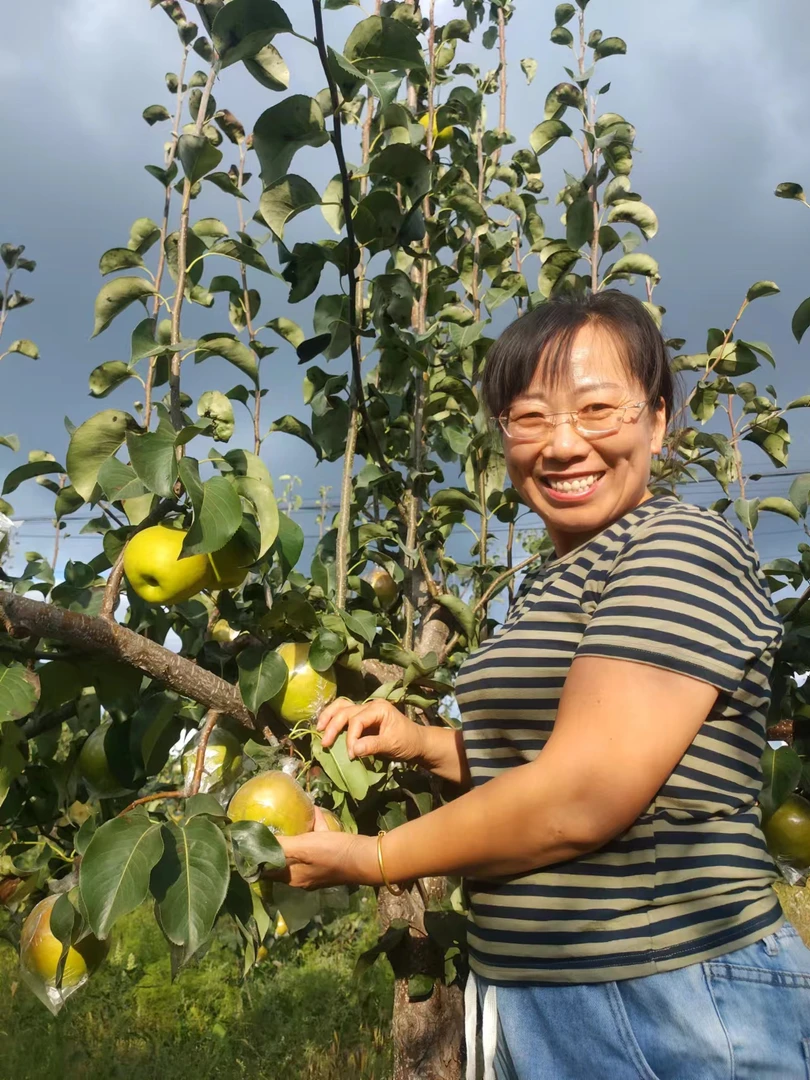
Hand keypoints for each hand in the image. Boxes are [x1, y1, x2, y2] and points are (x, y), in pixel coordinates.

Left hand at [263, 807, 379, 889]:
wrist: (366, 858)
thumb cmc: (332, 853)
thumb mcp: (303, 848)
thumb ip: (280, 846)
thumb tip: (255, 842)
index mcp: (291, 877)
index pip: (266, 870)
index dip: (255, 857)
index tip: (247, 842)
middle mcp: (301, 877)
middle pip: (281, 859)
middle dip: (274, 845)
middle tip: (265, 827)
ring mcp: (315, 869)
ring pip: (298, 851)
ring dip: (294, 836)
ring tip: (287, 819)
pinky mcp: (328, 859)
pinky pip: (314, 844)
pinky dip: (312, 830)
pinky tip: (314, 813)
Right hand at [316, 697, 424, 763]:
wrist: (417, 743)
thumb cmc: (407, 742)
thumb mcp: (392, 744)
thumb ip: (372, 745)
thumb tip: (352, 750)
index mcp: (379, 708)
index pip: (357, 719)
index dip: (350, 736)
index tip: (350, 754)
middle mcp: (370, 706)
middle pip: (345, 711)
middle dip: (333, 726)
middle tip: (324, 743)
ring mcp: (366, 710)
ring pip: (342, 707)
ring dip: (329, 717)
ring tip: (318, 728)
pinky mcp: (363, 719)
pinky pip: (345, 715)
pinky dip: (334, 719)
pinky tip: (326, 727)